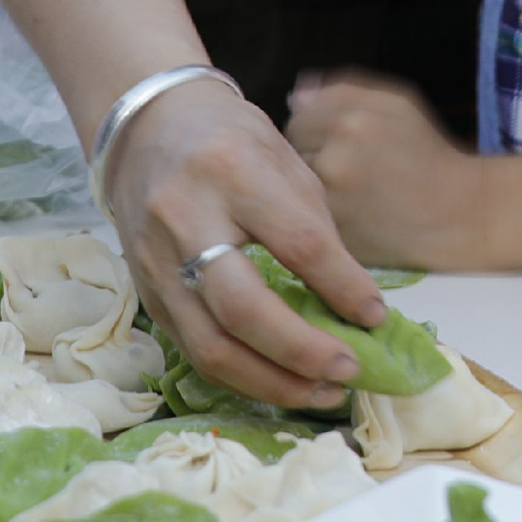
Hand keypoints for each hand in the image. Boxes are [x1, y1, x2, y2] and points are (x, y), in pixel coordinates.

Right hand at [102, 79, 385, 412]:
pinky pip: (195, 351)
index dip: (342, 286)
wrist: (149, 130)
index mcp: (233, 171)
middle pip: (242, 307)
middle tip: (348, 370)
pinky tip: (280, 381)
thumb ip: (316, 231)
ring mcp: (157, 263)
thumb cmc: (231, 143)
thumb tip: (356, 306)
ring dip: (272, 382)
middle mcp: (185, 219)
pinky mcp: (147, 295)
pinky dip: (242, 376)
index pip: (296, 242)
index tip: (375, 317)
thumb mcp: (283, 163)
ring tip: (320, 392)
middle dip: (301, 352)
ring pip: (210, 346)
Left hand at [284, 76, 493, 270]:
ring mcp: (333, 200)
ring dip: (311, 185)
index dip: (314, 128)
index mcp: (353, 118)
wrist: (460, 214)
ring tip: (347, 190)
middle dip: (310, 154)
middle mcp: (337, 157)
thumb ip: (345, 89)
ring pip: (297, 185)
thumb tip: (296, 95)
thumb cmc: (429, 155)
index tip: (334, 139)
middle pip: (292, 150)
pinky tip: (349, 212)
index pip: (299, 117)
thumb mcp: (399, 105)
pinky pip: (309, 216)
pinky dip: (320, 214)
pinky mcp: (334, 235)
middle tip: (343, 166)